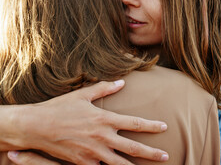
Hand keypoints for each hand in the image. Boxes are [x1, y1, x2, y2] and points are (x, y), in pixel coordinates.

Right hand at [9, 81, 168, 164]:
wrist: (36, 127)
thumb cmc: (60, 108)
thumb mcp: (83, 94)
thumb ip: (105, 89)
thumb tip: (122, 82)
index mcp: (104, 119)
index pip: (134, 123)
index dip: (151, 126)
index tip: (164, 127)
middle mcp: (102, 137)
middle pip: (133, 148)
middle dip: (151, 153)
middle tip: (165, 156)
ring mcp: (92, 153)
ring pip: (119, 164)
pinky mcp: (82, 163)